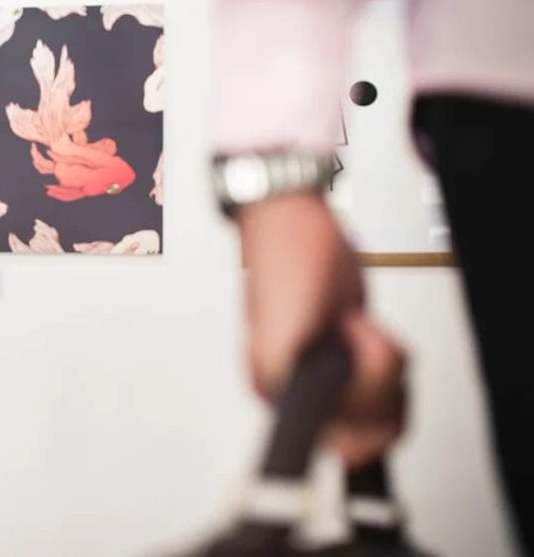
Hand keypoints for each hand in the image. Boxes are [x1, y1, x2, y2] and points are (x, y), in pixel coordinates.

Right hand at [237, 192, 404, 467]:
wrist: (299, 225)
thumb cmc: (285, 264)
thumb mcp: (278, 328)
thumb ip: (283, 378)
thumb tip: (308, 416)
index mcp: (277, 392)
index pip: (335, 445)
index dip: (359, 414)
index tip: (350, 369)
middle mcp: (301, 392)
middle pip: (369, 428)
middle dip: (378, 383)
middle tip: (355, 339)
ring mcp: (331, 377)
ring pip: (385, 406)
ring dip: (388, 366)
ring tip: (358, 328)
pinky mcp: (353, 360)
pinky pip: (391, 383)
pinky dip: (393, 357)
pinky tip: (365, 329)